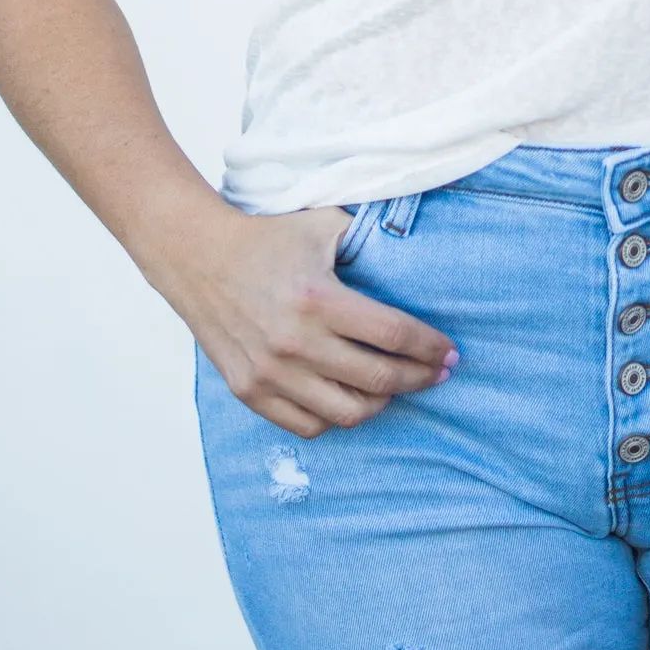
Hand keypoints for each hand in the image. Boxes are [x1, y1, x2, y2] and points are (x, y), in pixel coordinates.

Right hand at [169, 203, 458, 438]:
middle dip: (419, 378)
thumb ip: (368, 239)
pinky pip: (307, 425)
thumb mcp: (322, 224)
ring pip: (347, 412)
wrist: (199, 258)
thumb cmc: (267, 238)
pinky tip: (351, 398)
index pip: (394, 335)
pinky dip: (336, 417)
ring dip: (381, 402)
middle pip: (378, 379)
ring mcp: (271, 373)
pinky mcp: (250, 391)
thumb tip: (416, 253)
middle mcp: (296, 343)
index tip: (450, 353)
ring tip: (394, 387)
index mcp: (319, 299)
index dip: (430, 348)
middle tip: (437, 373)